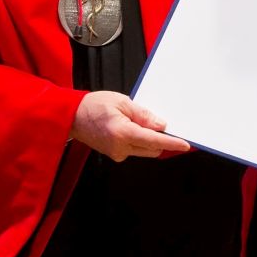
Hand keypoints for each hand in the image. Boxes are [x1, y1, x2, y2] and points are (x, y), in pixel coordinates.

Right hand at [71, 90, 190, 161]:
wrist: (72, 116)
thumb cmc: (93, 106)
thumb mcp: (122, 102)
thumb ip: (143, 115)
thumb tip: (161, 125)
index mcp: (122, 132)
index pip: (154, 140)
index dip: (172, 143)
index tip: (185, 145)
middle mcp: (120, 147)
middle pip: (152, 148)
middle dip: (160, 138)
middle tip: (156, 123)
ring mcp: (117, 153)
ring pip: (145, 150)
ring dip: (148, 140)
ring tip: (134, 121)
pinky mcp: (115, 155)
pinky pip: (135, 150)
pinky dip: (138, 140)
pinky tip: (127, 127)